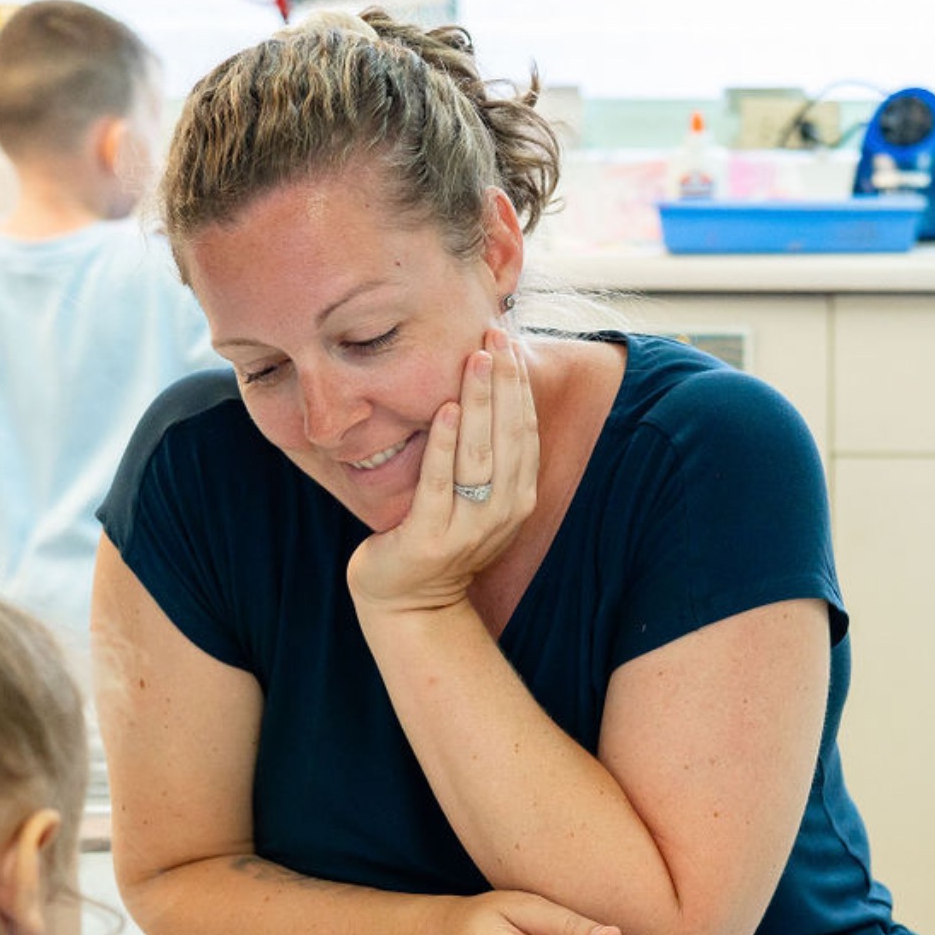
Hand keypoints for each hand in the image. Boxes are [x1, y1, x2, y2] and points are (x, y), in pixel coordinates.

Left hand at [346, 327, 539, 613]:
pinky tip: (447, 409)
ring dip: (481, 401)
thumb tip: (488, 387)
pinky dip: (445, 444)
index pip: (525, 431)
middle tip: (494, 333)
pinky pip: (441, 483)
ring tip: (475, 357)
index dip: (520, 385)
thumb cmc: (439, 536)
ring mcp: (469, 528)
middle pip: (510, 436)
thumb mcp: (475, 498)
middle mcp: (503, 513)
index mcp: (518, 498)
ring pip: (481, 454)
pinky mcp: (431, 538)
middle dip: (504, 382)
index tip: (509, 341)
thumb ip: (487, 455)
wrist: (410, 601)